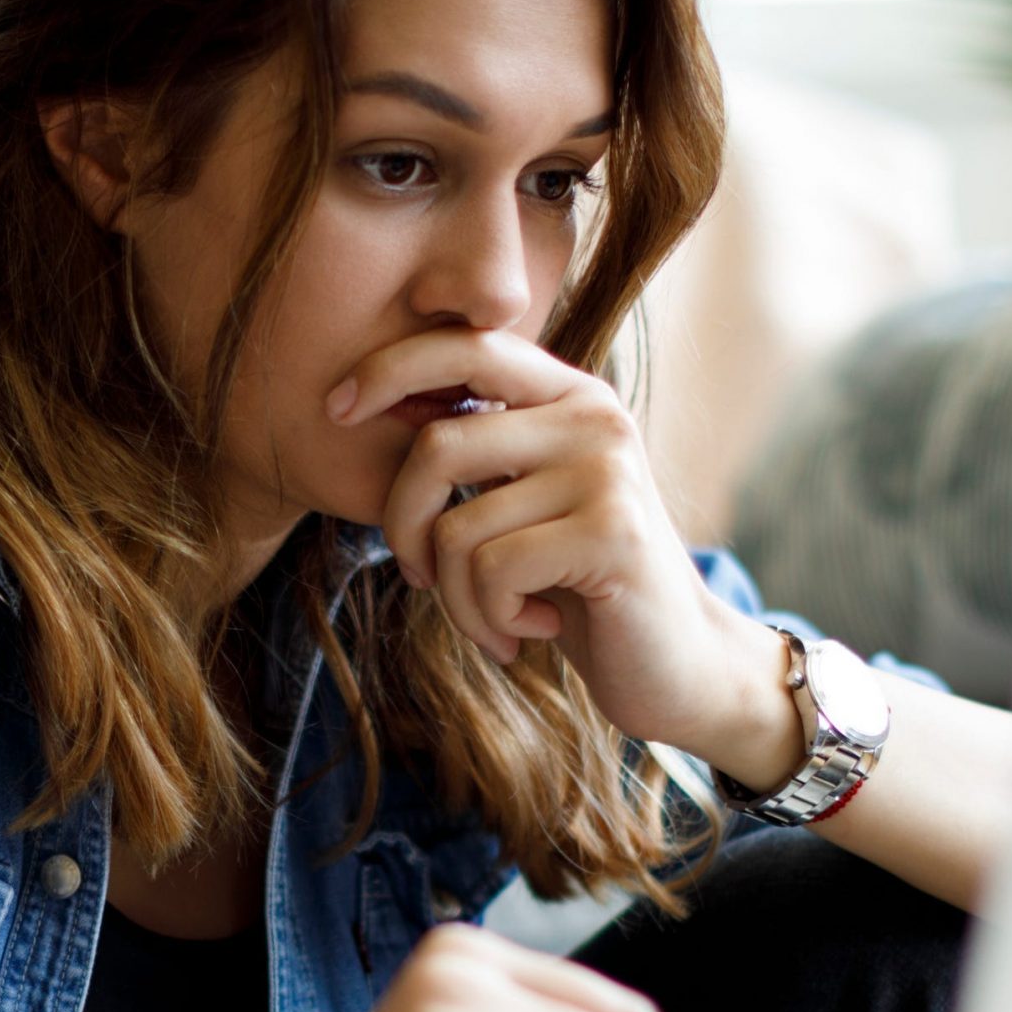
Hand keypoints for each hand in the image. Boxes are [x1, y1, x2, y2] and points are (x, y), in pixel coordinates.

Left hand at [326, 328, 751, 753]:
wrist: (676, 664)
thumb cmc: (578, 586)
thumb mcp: (524, 503)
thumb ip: (475, 454)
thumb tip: (370, 403)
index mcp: (568, 397)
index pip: (466, 347)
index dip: (390, 367)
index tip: (335, 410)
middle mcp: (592, 418)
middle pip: (436, 448)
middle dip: (404, 528)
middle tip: (423, 577)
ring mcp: (607, 472)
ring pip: (457, 530)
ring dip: (457, 599)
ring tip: (497, 621)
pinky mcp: (612, 534)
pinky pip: (491, 572)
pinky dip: (489, 620)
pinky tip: (532, 631)